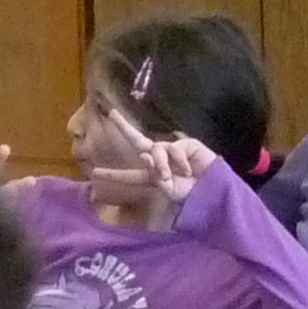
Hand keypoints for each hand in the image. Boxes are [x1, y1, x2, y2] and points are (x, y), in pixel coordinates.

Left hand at [81, 133, 213, 230]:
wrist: (213, 191)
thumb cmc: (191, 195)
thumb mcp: (170, 190)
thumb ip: (154, 175)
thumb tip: (144, 154)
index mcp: (152, 176)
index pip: (130, 175)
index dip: (113, 174)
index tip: (94, 173)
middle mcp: (159, 160)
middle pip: (137, 140)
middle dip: (124, 126)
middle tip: (111, 113)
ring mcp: (172, 150)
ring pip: (155, 149)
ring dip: (162, 164)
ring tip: (173, 176)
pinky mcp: (185, 144)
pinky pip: (174, 148)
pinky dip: (178, 161)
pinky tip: (187, 170)